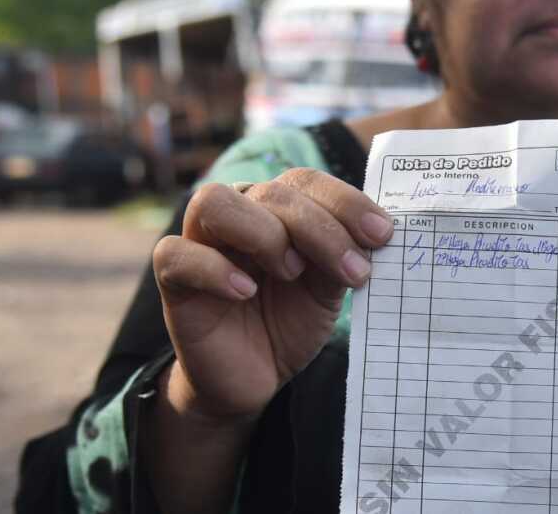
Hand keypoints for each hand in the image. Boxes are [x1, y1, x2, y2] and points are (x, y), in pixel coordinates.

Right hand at [152, 168, 392, 422]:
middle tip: (353, 272)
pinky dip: (214, 269)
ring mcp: (201, 243)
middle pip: (272, 193)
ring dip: (264, 234)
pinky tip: (246, 292)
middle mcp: (238, 214)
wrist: (254, 377)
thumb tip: (379, 232)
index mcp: (277, 208)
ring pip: (213, 202)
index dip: (346, 202)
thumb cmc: (289, 322)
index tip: (383, 235)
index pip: (306, 181)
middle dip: (322, 230)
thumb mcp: (326, 290)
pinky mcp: (174, 281)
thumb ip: (341, 256)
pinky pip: (176, 254)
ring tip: (292, 273)